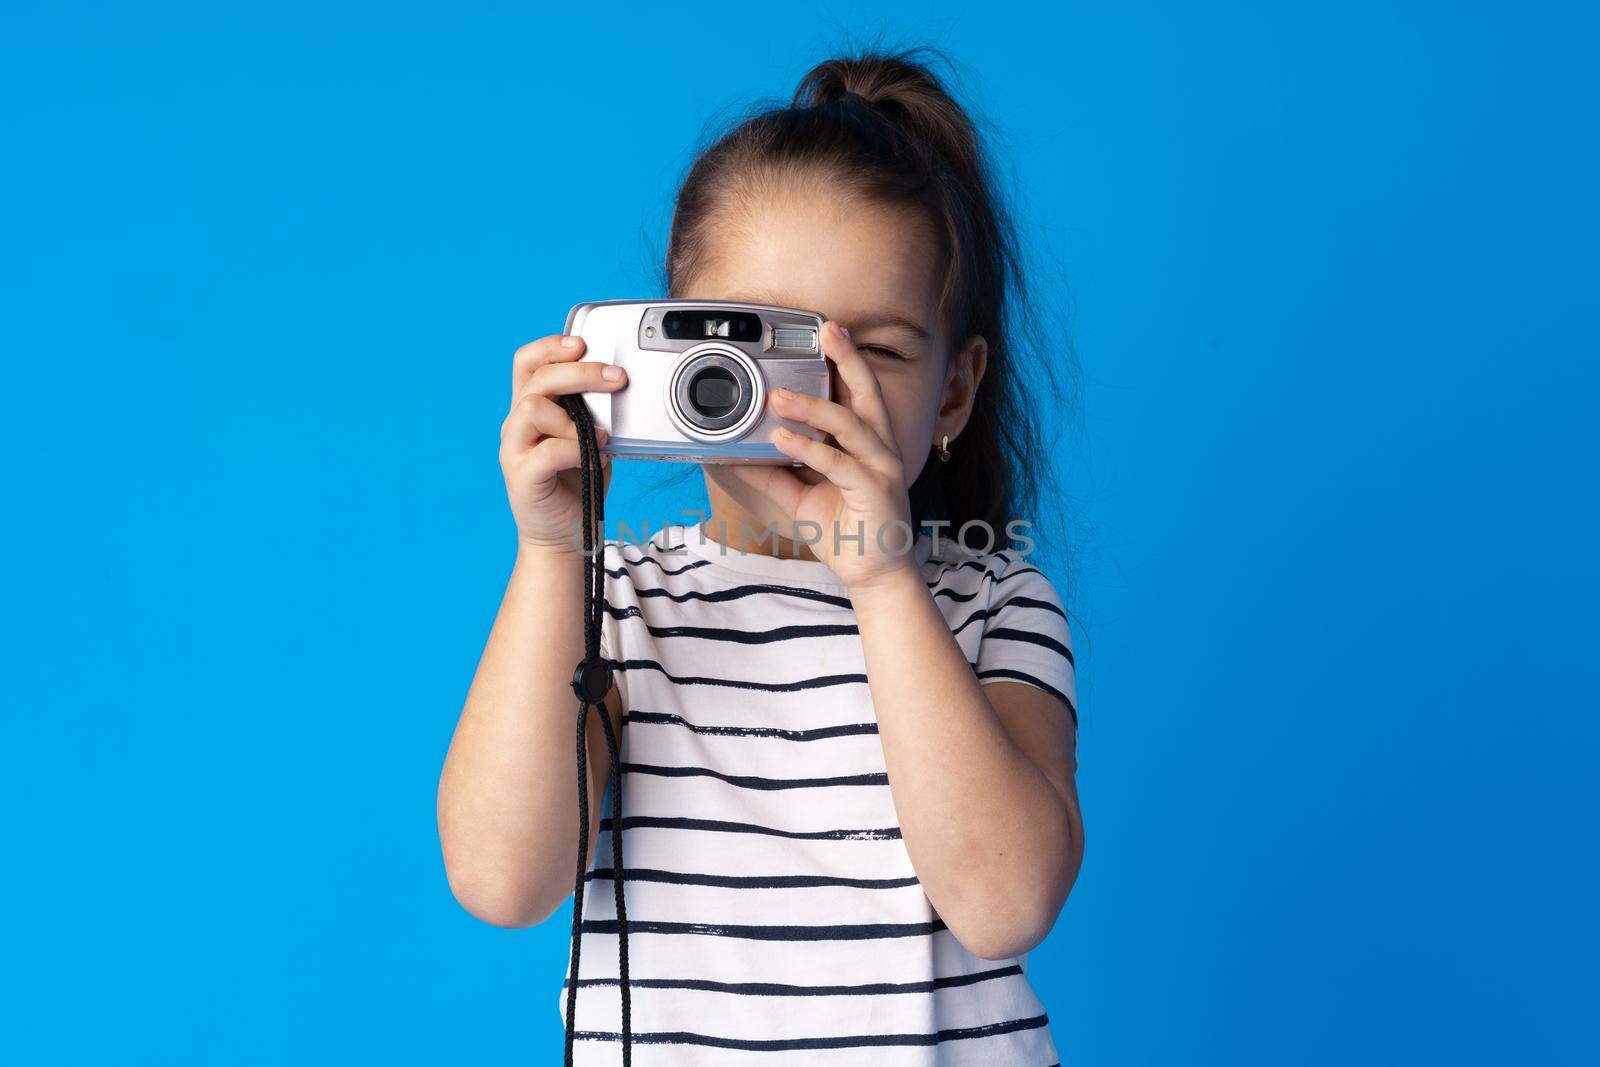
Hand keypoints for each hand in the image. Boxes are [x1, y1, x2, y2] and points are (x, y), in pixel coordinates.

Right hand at [499, 333, 626, 551]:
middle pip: (537, 377)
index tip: (582, 343)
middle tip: (616, 378)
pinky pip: (546, 450)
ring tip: (599, 433)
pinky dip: (576, 447)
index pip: (527, 362)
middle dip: (581, 371)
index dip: (551, 346)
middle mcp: (517, 424)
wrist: (564, 535)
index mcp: (530, 408)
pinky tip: (596, 454)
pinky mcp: (522, 476)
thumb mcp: (589, 436)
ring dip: (575, 415)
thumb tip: (618, 382)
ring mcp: (515, 450)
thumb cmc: (578, 483)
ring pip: (534, 407)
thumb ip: (593, 410)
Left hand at [725, 320, 917, 589]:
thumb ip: (774, 474)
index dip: (846, 362)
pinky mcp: (875, 489)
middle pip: (868, 393)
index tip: (827, 334)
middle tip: (828, 330)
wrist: (872, 574)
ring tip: (778, 397)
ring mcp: (881, 467)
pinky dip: (809, 447)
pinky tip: (783, 438)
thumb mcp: (800, 497)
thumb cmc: (846, 532)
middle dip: (849, 358)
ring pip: (848, 423)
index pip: (858, 394)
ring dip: (812, 406)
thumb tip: (738, 457)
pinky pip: (838, 462)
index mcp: (867, 444)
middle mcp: (879, 449)